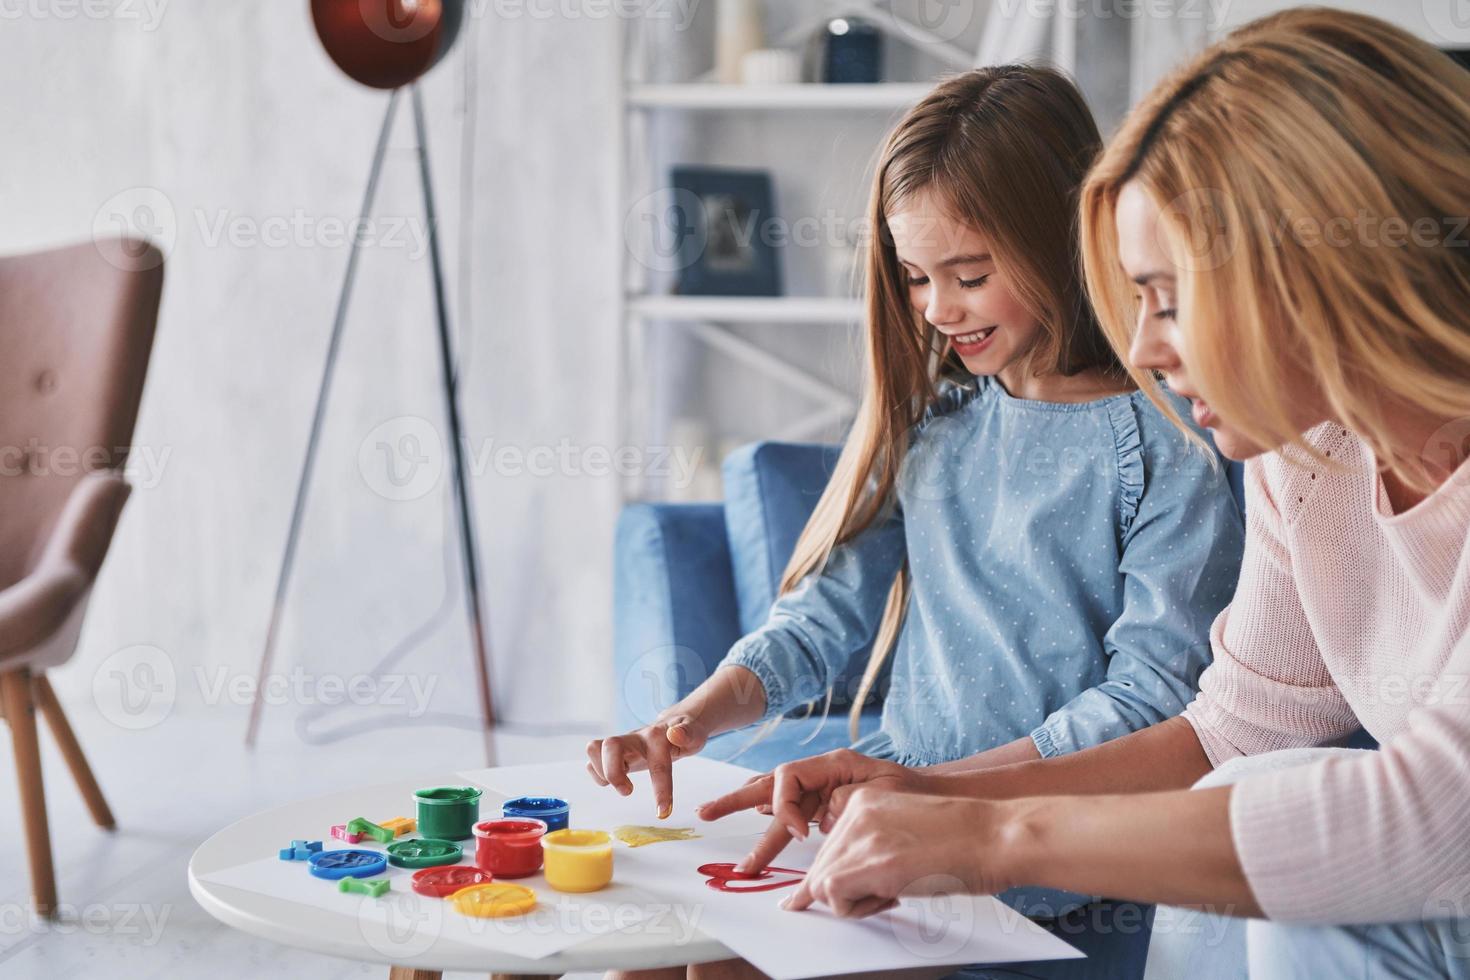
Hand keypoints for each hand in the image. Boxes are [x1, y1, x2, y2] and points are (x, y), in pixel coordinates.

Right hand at [585, 713, 709, 818]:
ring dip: (602, 771)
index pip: (657, 762)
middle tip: (628, 792)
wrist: (674, 724)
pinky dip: (597, 772)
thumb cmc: (685, 733)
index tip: (663, 812)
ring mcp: (622, 742)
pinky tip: (615, 780)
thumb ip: (688, 733)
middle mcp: (635, 737)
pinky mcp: (612, 750)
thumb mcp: (695, 733)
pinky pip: (592, 757)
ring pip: (594, 748)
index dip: (660, 788)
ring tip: (621, 784)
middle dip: (613, 773)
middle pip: (611, 745)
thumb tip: (676, 734)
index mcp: (658, 737)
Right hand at [696, 749, 932, 871]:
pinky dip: (773, 820)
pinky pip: (791, 813)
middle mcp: (820, 775)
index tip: (800, 833)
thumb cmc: (911, 792)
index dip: (784, 806)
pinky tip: (758, 831)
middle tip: (706, 813)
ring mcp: (820, 790)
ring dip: (747, 813)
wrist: (931, 795)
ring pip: (775, 800)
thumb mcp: (881, 793)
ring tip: (714, 819)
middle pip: (770, 784)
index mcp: (831, 765)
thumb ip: (846, 802)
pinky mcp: (825, 807)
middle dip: (736, 799)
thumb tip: (819, 820)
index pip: (787, 778)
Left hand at [783, 788, 1016, 918]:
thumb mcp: (904, 831)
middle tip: (885, 894)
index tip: (818, 895)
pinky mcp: (869, 861)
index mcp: (863, 799)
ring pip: (822, 884)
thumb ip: (871, 846)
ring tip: (894, 891)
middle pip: (820, 867)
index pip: (828, 847)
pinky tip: (893, 894)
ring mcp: (859, 835)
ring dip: (853, 902)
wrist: (994, 835)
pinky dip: (858, 908)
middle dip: (843, 891)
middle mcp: (853, 811)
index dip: (836, 876)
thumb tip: (840, 882)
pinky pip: (834, 897)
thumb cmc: (963, 840)